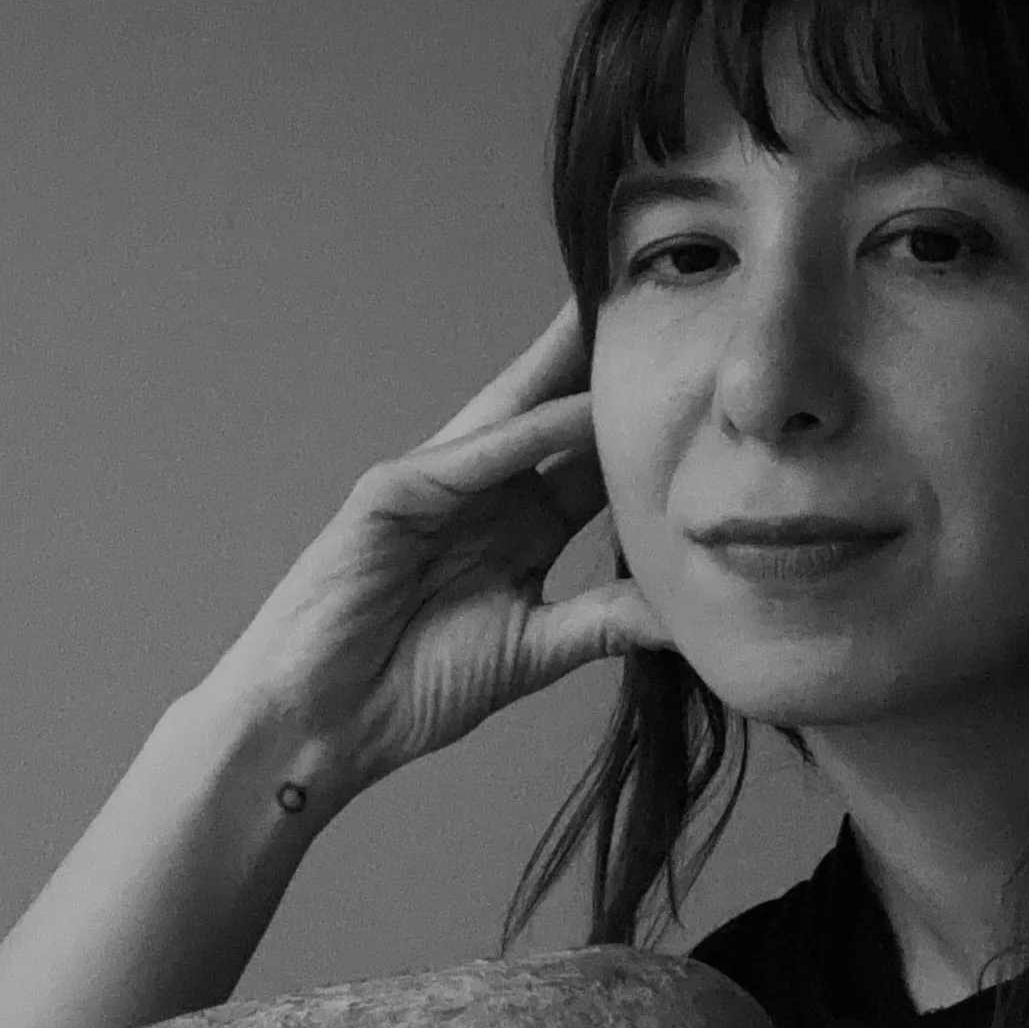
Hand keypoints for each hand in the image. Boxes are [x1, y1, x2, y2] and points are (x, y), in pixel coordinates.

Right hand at [200, 296, 669, 803]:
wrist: (322, 729)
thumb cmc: (409, 689)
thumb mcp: (533, 649)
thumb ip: (605, 621)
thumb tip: (691, 614)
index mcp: (519, 526)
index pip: (592, 458)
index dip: (642, 421)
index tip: (706, 381)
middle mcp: (484, 493)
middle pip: (558, 414)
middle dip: (605, 362)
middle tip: (673, 299)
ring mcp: (436, 486)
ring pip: (518, 413)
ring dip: (572, 367)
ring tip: (629, 312)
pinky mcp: (391, 493)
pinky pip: (474, 456)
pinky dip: (527, 432)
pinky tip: (579, 408)